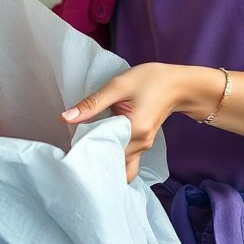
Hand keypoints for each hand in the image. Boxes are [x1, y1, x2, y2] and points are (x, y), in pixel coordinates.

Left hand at [61, 62, 194, 182]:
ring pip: (118, 163)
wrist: (178, 85)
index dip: (84, 150)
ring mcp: (143, 147)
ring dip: (102, 157)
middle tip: (74, 150)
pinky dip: (112, 156)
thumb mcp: (118, 86)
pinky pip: (125, 159)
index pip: (102, 151)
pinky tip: (100, 146)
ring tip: (86, 147)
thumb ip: (92, 104)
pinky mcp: (142, 145)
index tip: (70, 146)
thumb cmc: (150, 80)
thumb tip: (65, 118)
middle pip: (110, 161)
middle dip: (92, 158)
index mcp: (134, 131)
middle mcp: (140, 145)